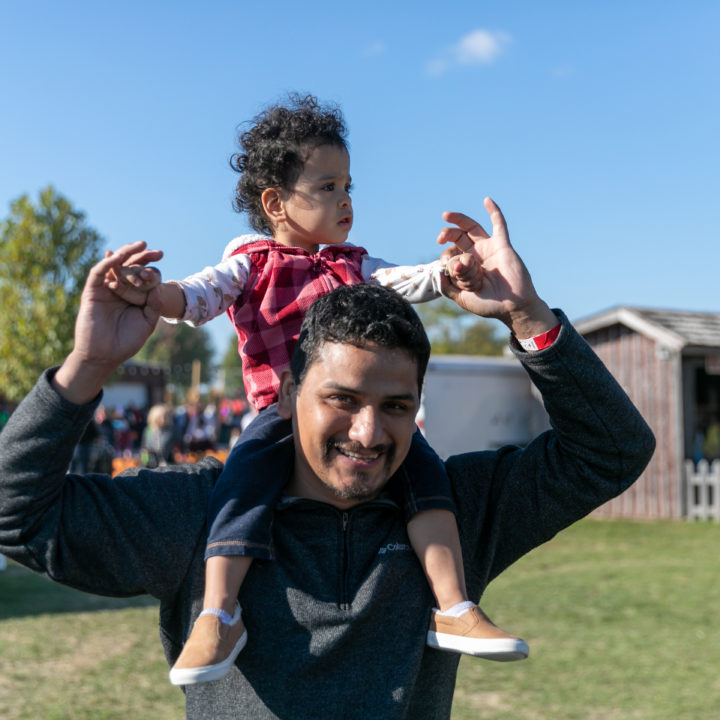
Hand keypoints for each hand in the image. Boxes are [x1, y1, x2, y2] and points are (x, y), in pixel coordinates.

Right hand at [53, 242, 163, 402]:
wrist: (105, 355)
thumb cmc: (126, 341)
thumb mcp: (147, 323)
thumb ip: (153, 306)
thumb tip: (158, 287)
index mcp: (133, 296)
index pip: (143, 276)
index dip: (153, 269)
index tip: (164, 263)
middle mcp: (119, 289)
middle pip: (130, 267)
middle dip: (143, 257)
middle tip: (158, 252)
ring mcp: (105, 289)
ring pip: (114, 266)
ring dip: (126, 253)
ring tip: (141, 245)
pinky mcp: (92, 292)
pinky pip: (98, 273)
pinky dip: (107, 263)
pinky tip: (118, 256)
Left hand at [437, 197, 557, 336]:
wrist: (513, 307)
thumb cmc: (489, 305)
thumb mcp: (462, 298)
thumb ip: (448, 288)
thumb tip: (438, 273)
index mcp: (465, 267)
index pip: (451, 254)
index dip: (447, 258)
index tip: (451, 269)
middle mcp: (476, 255)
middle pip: (458, 237)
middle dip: (447, 234)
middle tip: (440, 238)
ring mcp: (489, 248)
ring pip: (472, 228)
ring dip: (459, 220)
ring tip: (446, 216)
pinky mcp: (502, 245)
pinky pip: (499, 225)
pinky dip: (494, 211)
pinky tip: (487, 200)